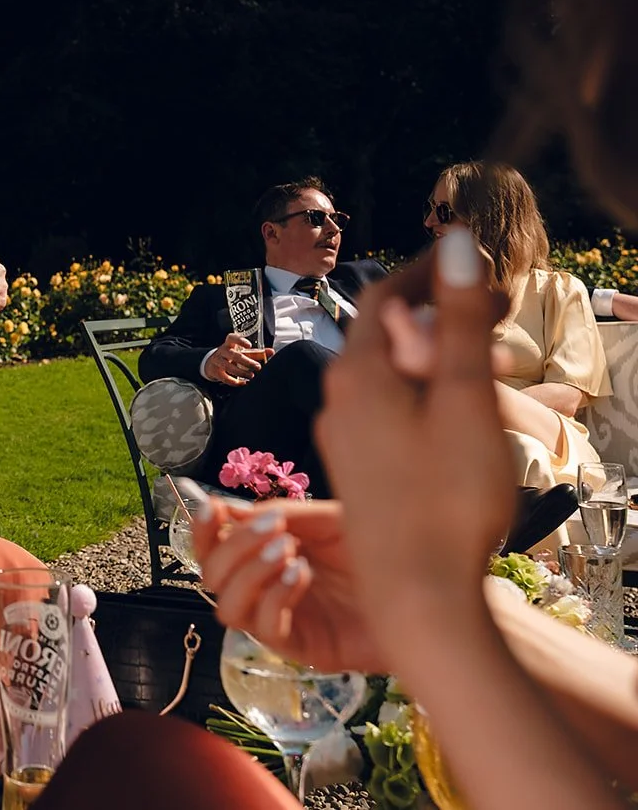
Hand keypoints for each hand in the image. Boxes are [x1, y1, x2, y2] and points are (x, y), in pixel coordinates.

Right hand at [193, 498, 385, 673]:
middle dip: (234, 548)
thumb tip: (230, 510)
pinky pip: (266, 630)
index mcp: (267, 556)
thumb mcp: (328, 520)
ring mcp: (283, 622)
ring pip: (228, 609)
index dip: (204, 530)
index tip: (215, 508)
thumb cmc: (384, 552)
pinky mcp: (304, 649)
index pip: (214, 549)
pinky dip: (276, 597)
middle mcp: (266, 590)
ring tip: (288, 552)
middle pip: (212, 578)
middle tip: (273, 528)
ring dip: (249, 575)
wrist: (432, 589)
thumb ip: (281, 514)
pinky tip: (303, 575)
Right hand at [202, 334, 271, 385]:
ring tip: (251, 376)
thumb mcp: (240, 352)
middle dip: (247, 362)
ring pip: (229, 367)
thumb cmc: (230, 356)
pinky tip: (243, 383)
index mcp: (229, 344)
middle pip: (233, 355)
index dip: (240, 341)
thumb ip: (256, 352)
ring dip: (241, 372)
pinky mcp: (215, 372)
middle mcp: (222, 351)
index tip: (249, 345)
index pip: (232, 338)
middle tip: (258, 367)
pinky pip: (225, 378)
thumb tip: (271, 352)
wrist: (211, 363)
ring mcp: (218, 361)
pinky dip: (234, 382)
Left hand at [313, 231, 515, 637]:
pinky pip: (387, 411)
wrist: (415, 594)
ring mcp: (344, 437)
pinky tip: (460, 414)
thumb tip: (455, 243)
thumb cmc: (447, 497)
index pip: (387, 295)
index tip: (471, 260)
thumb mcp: (466, 398)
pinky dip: (423, 395)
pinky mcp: (358, 470)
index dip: (429, 271)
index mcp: (359, 372)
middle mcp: (339, 399)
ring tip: (494, 365)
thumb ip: (461, 319)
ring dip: (437, 358)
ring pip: (389, 375)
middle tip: (499, 309)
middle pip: (388, 334)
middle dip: (441, 314)